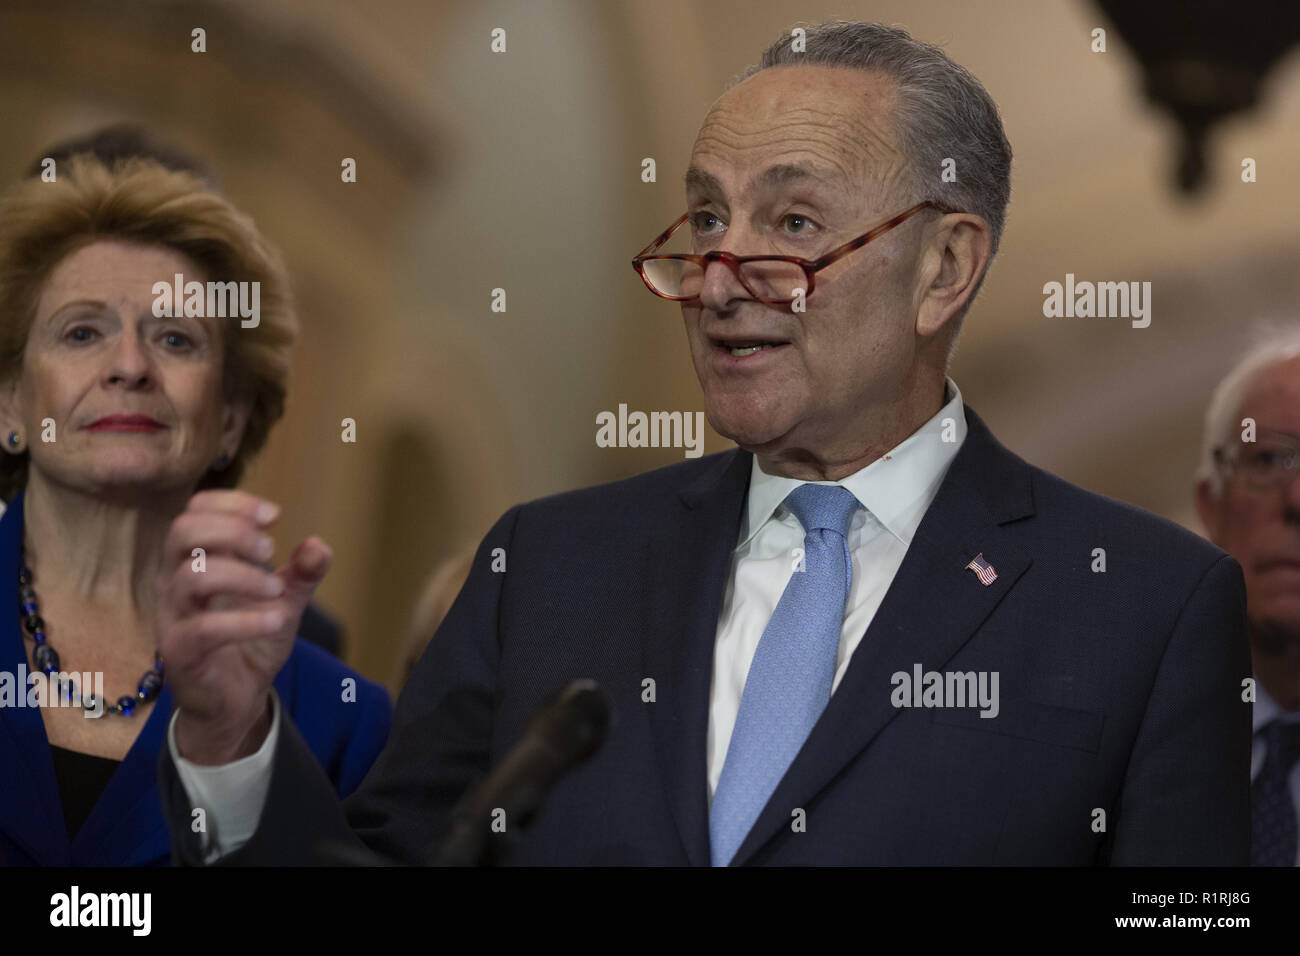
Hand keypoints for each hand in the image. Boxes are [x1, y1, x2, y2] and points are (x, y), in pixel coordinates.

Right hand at [156, 490, 332, 764]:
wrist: (236, 699)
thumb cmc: (250, 640)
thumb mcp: (284, 601)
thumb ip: (302, 574)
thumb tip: (318, 545)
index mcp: (196, 560)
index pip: (195, 511)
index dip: (232, 503)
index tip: (274, 515)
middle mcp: (176, 581)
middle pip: (182, 531)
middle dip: (232, 530)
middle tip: (270, 548)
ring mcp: (173, 616)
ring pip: (190, 575)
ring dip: (241, 574)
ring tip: (275, 588)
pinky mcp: (179, 652)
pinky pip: (203, 629)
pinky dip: (245, 620)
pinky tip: (276, 621)